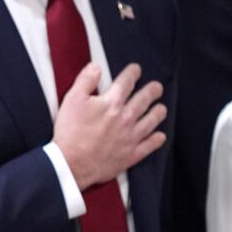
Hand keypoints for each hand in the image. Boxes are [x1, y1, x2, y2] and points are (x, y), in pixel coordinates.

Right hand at [52, 63, 166, 189]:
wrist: (71, 163)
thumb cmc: (70, 133)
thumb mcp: (71, 100)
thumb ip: (85, 80)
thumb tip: (95, 68)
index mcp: (111, 103)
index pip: (127, 82)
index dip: (133, 72)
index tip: (135, 70)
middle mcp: (126, 118)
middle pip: (145, 99)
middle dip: (152, 90)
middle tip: (156, 87)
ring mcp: (131, 136)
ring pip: (152, 120)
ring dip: (158, 112)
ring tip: (160, 108)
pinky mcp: (131, 154)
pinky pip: (150, 145)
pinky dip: (156, 139)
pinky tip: (159, 136)